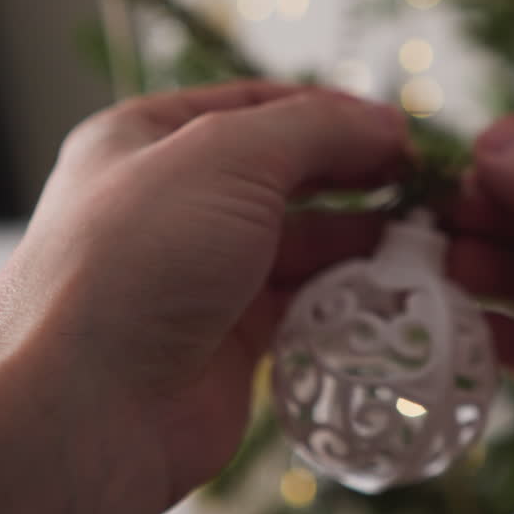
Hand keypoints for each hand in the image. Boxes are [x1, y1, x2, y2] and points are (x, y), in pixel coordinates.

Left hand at [0, 81, 406, 503]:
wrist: (88, 408)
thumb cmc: (139, 259)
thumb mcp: (228, 157)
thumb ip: (317, 129)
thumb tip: (388, 124)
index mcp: (145, 139)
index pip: (256, 105)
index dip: (332, 112)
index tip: (401, 130)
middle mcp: (170, 203)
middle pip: (284, 174)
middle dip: (355, 177)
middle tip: (425, 186)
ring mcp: (199, 274)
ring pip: (299, 243)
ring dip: (360, 240)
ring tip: (426, 240)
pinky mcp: (228, 340)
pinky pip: (302, 304)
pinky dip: (347, 295)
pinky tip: (393, 289)